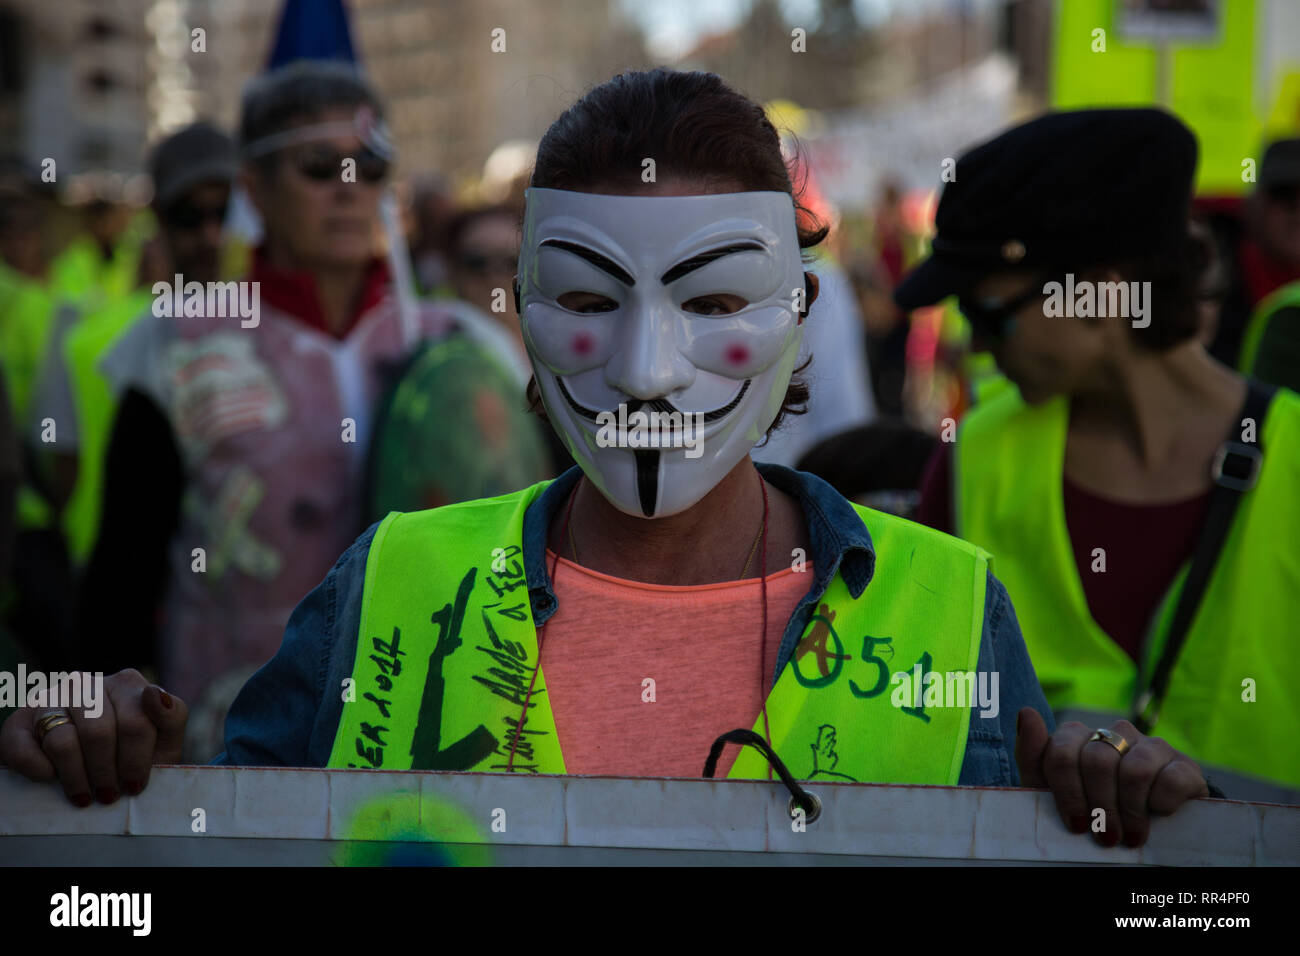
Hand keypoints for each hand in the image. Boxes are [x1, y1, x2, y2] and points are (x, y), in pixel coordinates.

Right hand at [0, 669, 187, 806]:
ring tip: (85, 797)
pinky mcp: (20, 721)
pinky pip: (25, 750)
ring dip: (76, 778)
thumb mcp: (164, 740)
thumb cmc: (134, 755)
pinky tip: (52, 779)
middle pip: (99, 732)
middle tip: (109, 795)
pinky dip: (40, 771)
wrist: (91, 768)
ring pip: (63, 741)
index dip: (135, 760)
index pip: (136, 722)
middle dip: (106, 772)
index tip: (135, 785)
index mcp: (128, 684)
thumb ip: (172, 716)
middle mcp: (89, 683)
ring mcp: (52, 698)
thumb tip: (155, 694)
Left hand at [1015, 706, 1208, 847]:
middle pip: (1097, 762)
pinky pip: (1171, 778)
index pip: (1062, 753)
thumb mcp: (1052, 793)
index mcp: (1079, 736)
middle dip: (1100, 807)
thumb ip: (1033, 756)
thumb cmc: (1089, 811)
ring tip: (1131, 836)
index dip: (1068, 794)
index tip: (1076, 825)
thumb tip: (1027, 712)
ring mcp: (1151, 745)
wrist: (1143, 832)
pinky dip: (1161, 804)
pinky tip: (1158, 816)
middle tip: (1105, 837)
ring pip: (1134, 769)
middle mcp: (1115, 733)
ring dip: (1130, 811)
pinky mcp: (1184, 764)